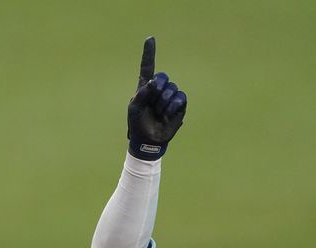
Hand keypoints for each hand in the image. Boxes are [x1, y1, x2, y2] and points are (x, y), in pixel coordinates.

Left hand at [127, 37, 186, 159]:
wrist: (149, 140)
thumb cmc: (138, 124)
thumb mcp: (134, 109)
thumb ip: (142, 94)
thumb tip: (153, 81)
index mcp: (144, 87)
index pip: (147, 67)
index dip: (149, 53)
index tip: (150, 39)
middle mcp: (158, 88)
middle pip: (163, 76)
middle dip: (158, 88)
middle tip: (152, 103)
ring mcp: (170, 95)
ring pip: (172, 88)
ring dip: (164, 103)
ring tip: (158, 113)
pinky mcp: (180, 104)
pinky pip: (180, 98)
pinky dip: (173, 107)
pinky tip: (167, 115)